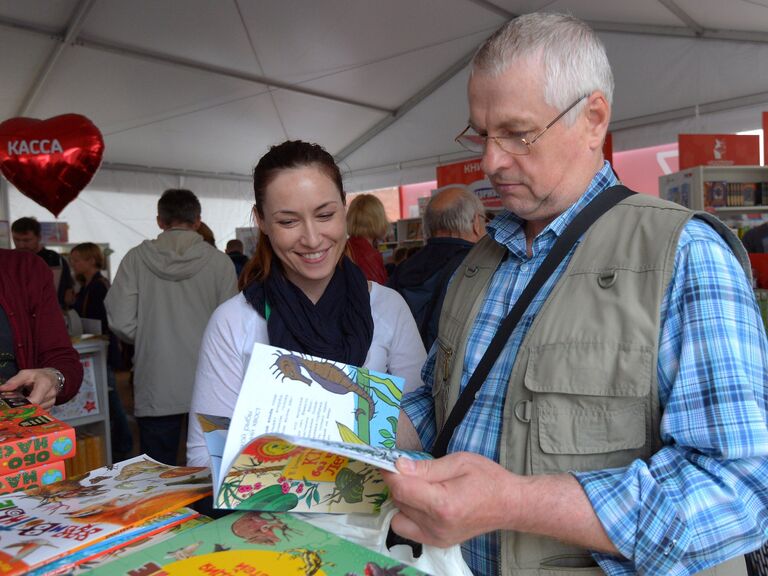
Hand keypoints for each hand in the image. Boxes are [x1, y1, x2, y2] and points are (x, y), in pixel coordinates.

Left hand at [0, 369, 59, 409]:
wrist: (52, 377)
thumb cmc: (38, 376)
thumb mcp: (26, 374)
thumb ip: (14, 381)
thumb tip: (2, 389)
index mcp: (44, 384)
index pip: (35, 400)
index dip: (23, 406)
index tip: (13, 407)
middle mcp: (50, 394)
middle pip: (34, 408)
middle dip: (23, 408)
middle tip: (13, 406)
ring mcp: (51, 402)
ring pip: (36, 412)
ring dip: (28, 410)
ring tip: (22, 404)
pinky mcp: (51, 408)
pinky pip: (39, 414)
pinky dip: (32, 412)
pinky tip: (28, 407)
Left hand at [382, 452, 516, 546]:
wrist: (509, 504)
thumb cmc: (487, 478)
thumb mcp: (459, 461)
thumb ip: (426, 466)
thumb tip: (398, 466)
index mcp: (443, 504)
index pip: (401, 489)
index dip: (390, 473)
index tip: (387, 461)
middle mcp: (436, 526)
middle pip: (398, 502)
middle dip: (399, 483)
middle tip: (411, 469)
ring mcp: (436, 538)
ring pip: (399, 516)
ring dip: (403, 500)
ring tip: (420, 488)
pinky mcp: (437, 543)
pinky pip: (408, 529)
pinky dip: (409, 514)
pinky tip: (424, 502)